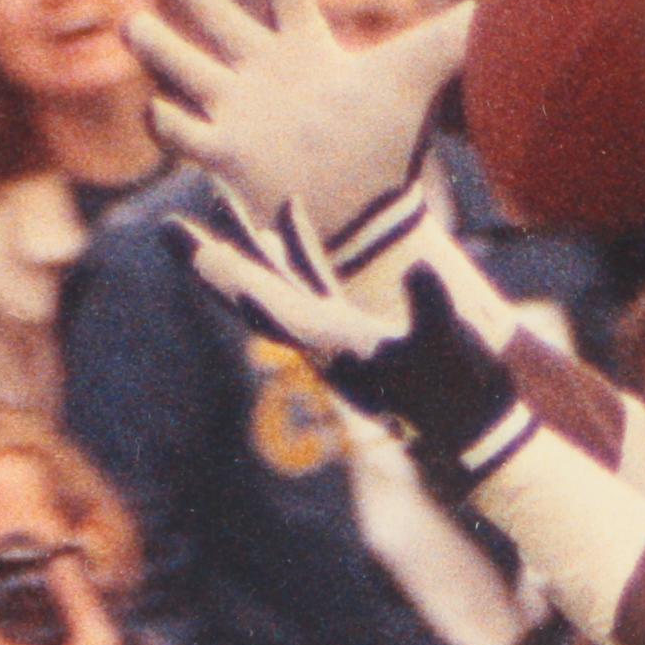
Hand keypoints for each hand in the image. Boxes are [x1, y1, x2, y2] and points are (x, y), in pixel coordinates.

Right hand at [131, 0, 473, 243]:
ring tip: (132, 24)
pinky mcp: (225, 154)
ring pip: (184, 67)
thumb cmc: (386, 149)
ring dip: (158, 47)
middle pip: (216, 16)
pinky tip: (157, 111)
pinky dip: (169, 122)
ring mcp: (237, 111)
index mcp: (304, 48)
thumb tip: (498, 4)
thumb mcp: (414, 81)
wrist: (367, 218)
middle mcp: (263, 72)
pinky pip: (182, 133)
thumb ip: (451, 40)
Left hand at [188, 218, 522, 476]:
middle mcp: (318, 339)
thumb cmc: (462, 392)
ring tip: (219, 209)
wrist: (475, 434)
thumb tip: (418, 266)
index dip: (214, 265)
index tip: (169, 234)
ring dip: (247, 249)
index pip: (255, 296)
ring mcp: (335, 337)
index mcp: (325, 339)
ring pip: (275, 285)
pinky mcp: (358, 332)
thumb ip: (428, 305)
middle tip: (170, 229)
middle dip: (212, 260)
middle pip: (249, 292)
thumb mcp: (448, 345)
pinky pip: (311, 284)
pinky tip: (288, 220)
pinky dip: (295, 252)